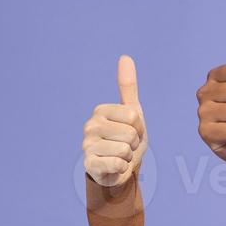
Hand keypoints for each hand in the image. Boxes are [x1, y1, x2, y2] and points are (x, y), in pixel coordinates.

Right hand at [81, 55, 147, 186]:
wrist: (118, 168)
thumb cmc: (126, 138)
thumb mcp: (132, 112)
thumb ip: (128, 86)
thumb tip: (125, 57)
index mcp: (100, 110)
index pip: (134, 117)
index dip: (138, 128)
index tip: (131, 131)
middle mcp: (89, 126)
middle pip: (130, 133)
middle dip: (134, 143)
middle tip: (126, 146)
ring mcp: (87, 146)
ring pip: (125, 149)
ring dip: (128, 156)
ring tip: (120, 156)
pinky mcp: (89, 164)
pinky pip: (118, 164)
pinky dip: (122, 168)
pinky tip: (114, 166)